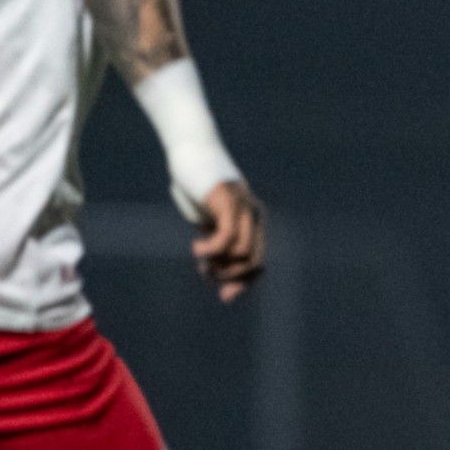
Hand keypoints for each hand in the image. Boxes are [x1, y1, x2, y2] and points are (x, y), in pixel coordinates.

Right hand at [191, 181, 263, 303]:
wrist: (192, 154)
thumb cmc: (198, 191)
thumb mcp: (209, 224)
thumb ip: (216, 249)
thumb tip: (218, 282)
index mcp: (254, 221)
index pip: (258, 262)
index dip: (243, 283)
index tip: (224, 295)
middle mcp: (255, 214)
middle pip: (252, 261)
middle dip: (228, 276)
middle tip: (205, 272)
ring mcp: (243, 206)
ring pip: (241, 252)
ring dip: (218, 265)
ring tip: (201, 262)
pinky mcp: (227, 200)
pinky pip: (227, 236)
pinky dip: (211, 250)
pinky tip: (197, 248)